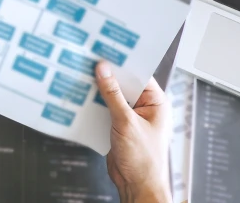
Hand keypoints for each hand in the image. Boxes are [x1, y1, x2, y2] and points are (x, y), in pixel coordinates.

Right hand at [95, 61, 172, 202]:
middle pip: (124, 84)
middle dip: (107, 76)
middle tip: (90, 62)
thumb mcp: (126, 122)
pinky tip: (82, 98)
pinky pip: (105, 109)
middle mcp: (145, 108)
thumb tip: (104, 71)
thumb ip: (113, 95)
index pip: (139, 75)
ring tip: (82, 77)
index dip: (122, 64)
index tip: (106, 52)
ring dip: (99, 91)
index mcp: (157, 103)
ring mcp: (131, 117)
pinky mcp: (118, 126)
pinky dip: (95, 104)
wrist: (136, 186)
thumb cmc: (144, 160)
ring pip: (113, 96)